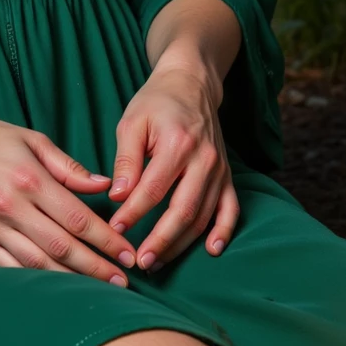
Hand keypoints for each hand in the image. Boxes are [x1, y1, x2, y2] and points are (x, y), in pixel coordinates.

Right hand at [0, 111, 138, 286]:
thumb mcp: (33, 140)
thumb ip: (69, 167)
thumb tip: (104, 186)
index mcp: (28, 178)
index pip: (76, 218)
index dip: (106, 239)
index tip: (128, 253)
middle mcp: (9, 205)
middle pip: (61, 246)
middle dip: (96, 267)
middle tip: (124, 281)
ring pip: (38, 264)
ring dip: (71, 281)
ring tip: (99, 291)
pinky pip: (10, 269)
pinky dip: (36, 282)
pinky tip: (58, 290)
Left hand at [106, 49, 239, 270]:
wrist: (192, 83)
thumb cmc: (156, 102)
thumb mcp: (132, 123)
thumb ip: (126, 161)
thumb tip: (118, 197)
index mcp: (178, 143)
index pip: (153, 189)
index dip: (133, 214)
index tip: (115, 231)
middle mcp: (204, 159)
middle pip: (183, 210)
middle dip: (160, 241)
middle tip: (140, 262)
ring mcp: (219, 169)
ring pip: (204, 216)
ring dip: (182, 243)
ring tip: (159, 262)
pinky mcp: (228, 174)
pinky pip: (231, 208)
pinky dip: (224, 231)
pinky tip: (211, 251)